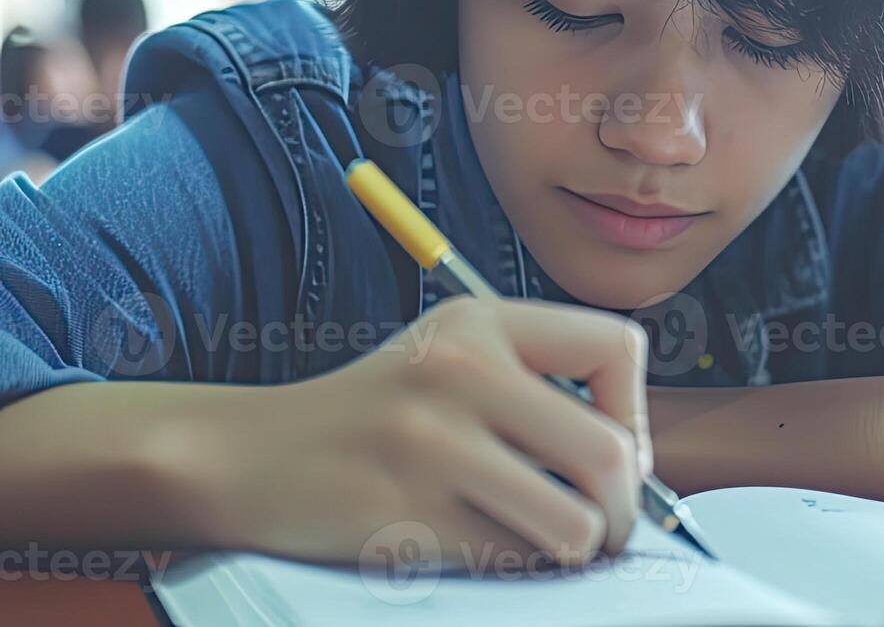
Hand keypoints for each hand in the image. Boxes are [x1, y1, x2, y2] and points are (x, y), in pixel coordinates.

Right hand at [194, 295, 649, 569]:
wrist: (244, 457)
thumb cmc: (367, 418)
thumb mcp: (448, 361)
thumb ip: (534, 388)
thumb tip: (634, 465)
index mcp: (480, 322)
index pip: (616, 347)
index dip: (635, 414)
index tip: (617, 453)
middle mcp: (460, 372)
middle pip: (610, 454)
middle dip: (625, 508)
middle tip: (607, 527)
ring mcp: (432, 445)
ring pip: (573, 523)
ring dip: (576, 548)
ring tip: (552, 542)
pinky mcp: (405, 514)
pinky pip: (510, 560)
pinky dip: (515, 565)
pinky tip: (485, 546)